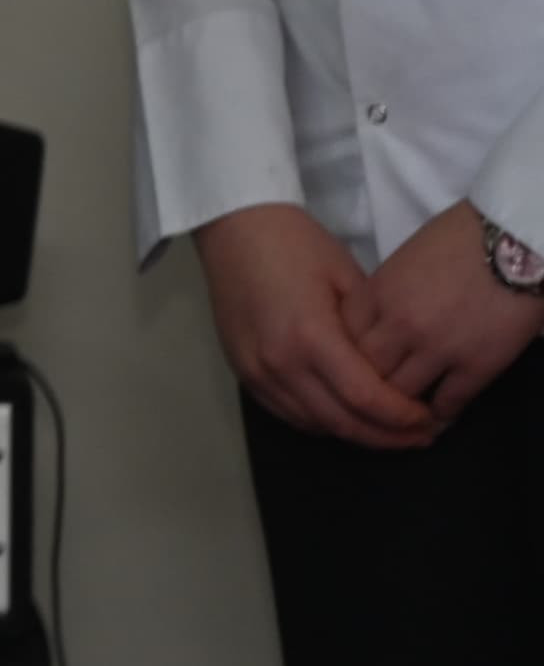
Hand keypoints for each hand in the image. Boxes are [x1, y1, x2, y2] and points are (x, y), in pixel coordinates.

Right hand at [198, 202, 437, 447]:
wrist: (235, 228)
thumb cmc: (296, 244)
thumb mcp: (348, 280)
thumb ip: (372, 333)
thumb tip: (398, 374)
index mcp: (311, 336)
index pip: (366, 399)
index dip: (403, 418)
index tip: (431, 420)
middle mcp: (280, 363)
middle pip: (342, 423)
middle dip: (387, 437)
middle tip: (421, 436)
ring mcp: (256, 371)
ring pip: (315, 425)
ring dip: (355, 434)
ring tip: (388, 431)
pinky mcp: (242, 372)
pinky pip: (287, 414)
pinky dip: (321, 423)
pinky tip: (346, 417)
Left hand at [341, 200, 543, 424]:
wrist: (514, 242)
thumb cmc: (459, 240)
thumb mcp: (403, 260)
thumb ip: (383, 293)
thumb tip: (372, 321)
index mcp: (378, 294)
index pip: (343, 340)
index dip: (344, 357)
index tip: (348, 368)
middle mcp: (400, 326)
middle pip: (366, 372)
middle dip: (366, 387)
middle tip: (371, 400)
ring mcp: (438, 348)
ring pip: (401, 395)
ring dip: (399, 408)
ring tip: (401, 417)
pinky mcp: (477, 365)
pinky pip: (448, 402)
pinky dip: (439, 414)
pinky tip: (437, 415)